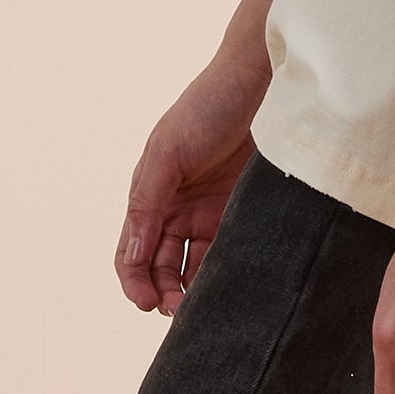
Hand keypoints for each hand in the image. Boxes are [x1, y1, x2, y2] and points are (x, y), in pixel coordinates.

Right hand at [115, 61, 261, 316]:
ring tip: (208, 306)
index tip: (148, 303)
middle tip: (182, 312)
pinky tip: (236, 286)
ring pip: (198, 267)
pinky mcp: (246, 213)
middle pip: (163, 267)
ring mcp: (213, 212)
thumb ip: (147, 204)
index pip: (132, 252)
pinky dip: (229, 274)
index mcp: (150, 196)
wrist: (263, 82)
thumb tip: (132, 257)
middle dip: (167, 293)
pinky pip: (233, 253)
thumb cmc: (208, 107)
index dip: (134, 281)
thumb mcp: (167, 153)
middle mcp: (179, 209)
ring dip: (197, 290)